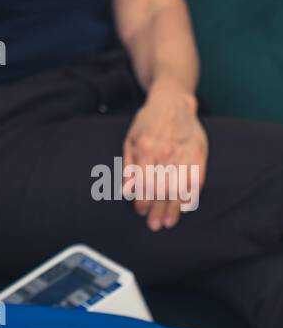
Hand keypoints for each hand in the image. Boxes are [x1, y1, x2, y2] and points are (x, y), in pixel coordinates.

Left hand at [122, 82, 207, 230]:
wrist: (173, 102)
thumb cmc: (148, 122)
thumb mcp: (130, 139)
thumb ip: (129, 165)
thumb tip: (128, 190)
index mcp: (146, 148)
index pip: (144, 183)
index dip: (142, 201)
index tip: (140, 211)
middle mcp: (166, 153)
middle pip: (161, 190)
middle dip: (157, 210)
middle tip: (154, 225)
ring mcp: (184, 154)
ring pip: (179, 188)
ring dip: (173, 208)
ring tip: (168, 222)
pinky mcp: (199, 155)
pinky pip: (195, 180)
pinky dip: (190, 195)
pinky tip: (184, 206)